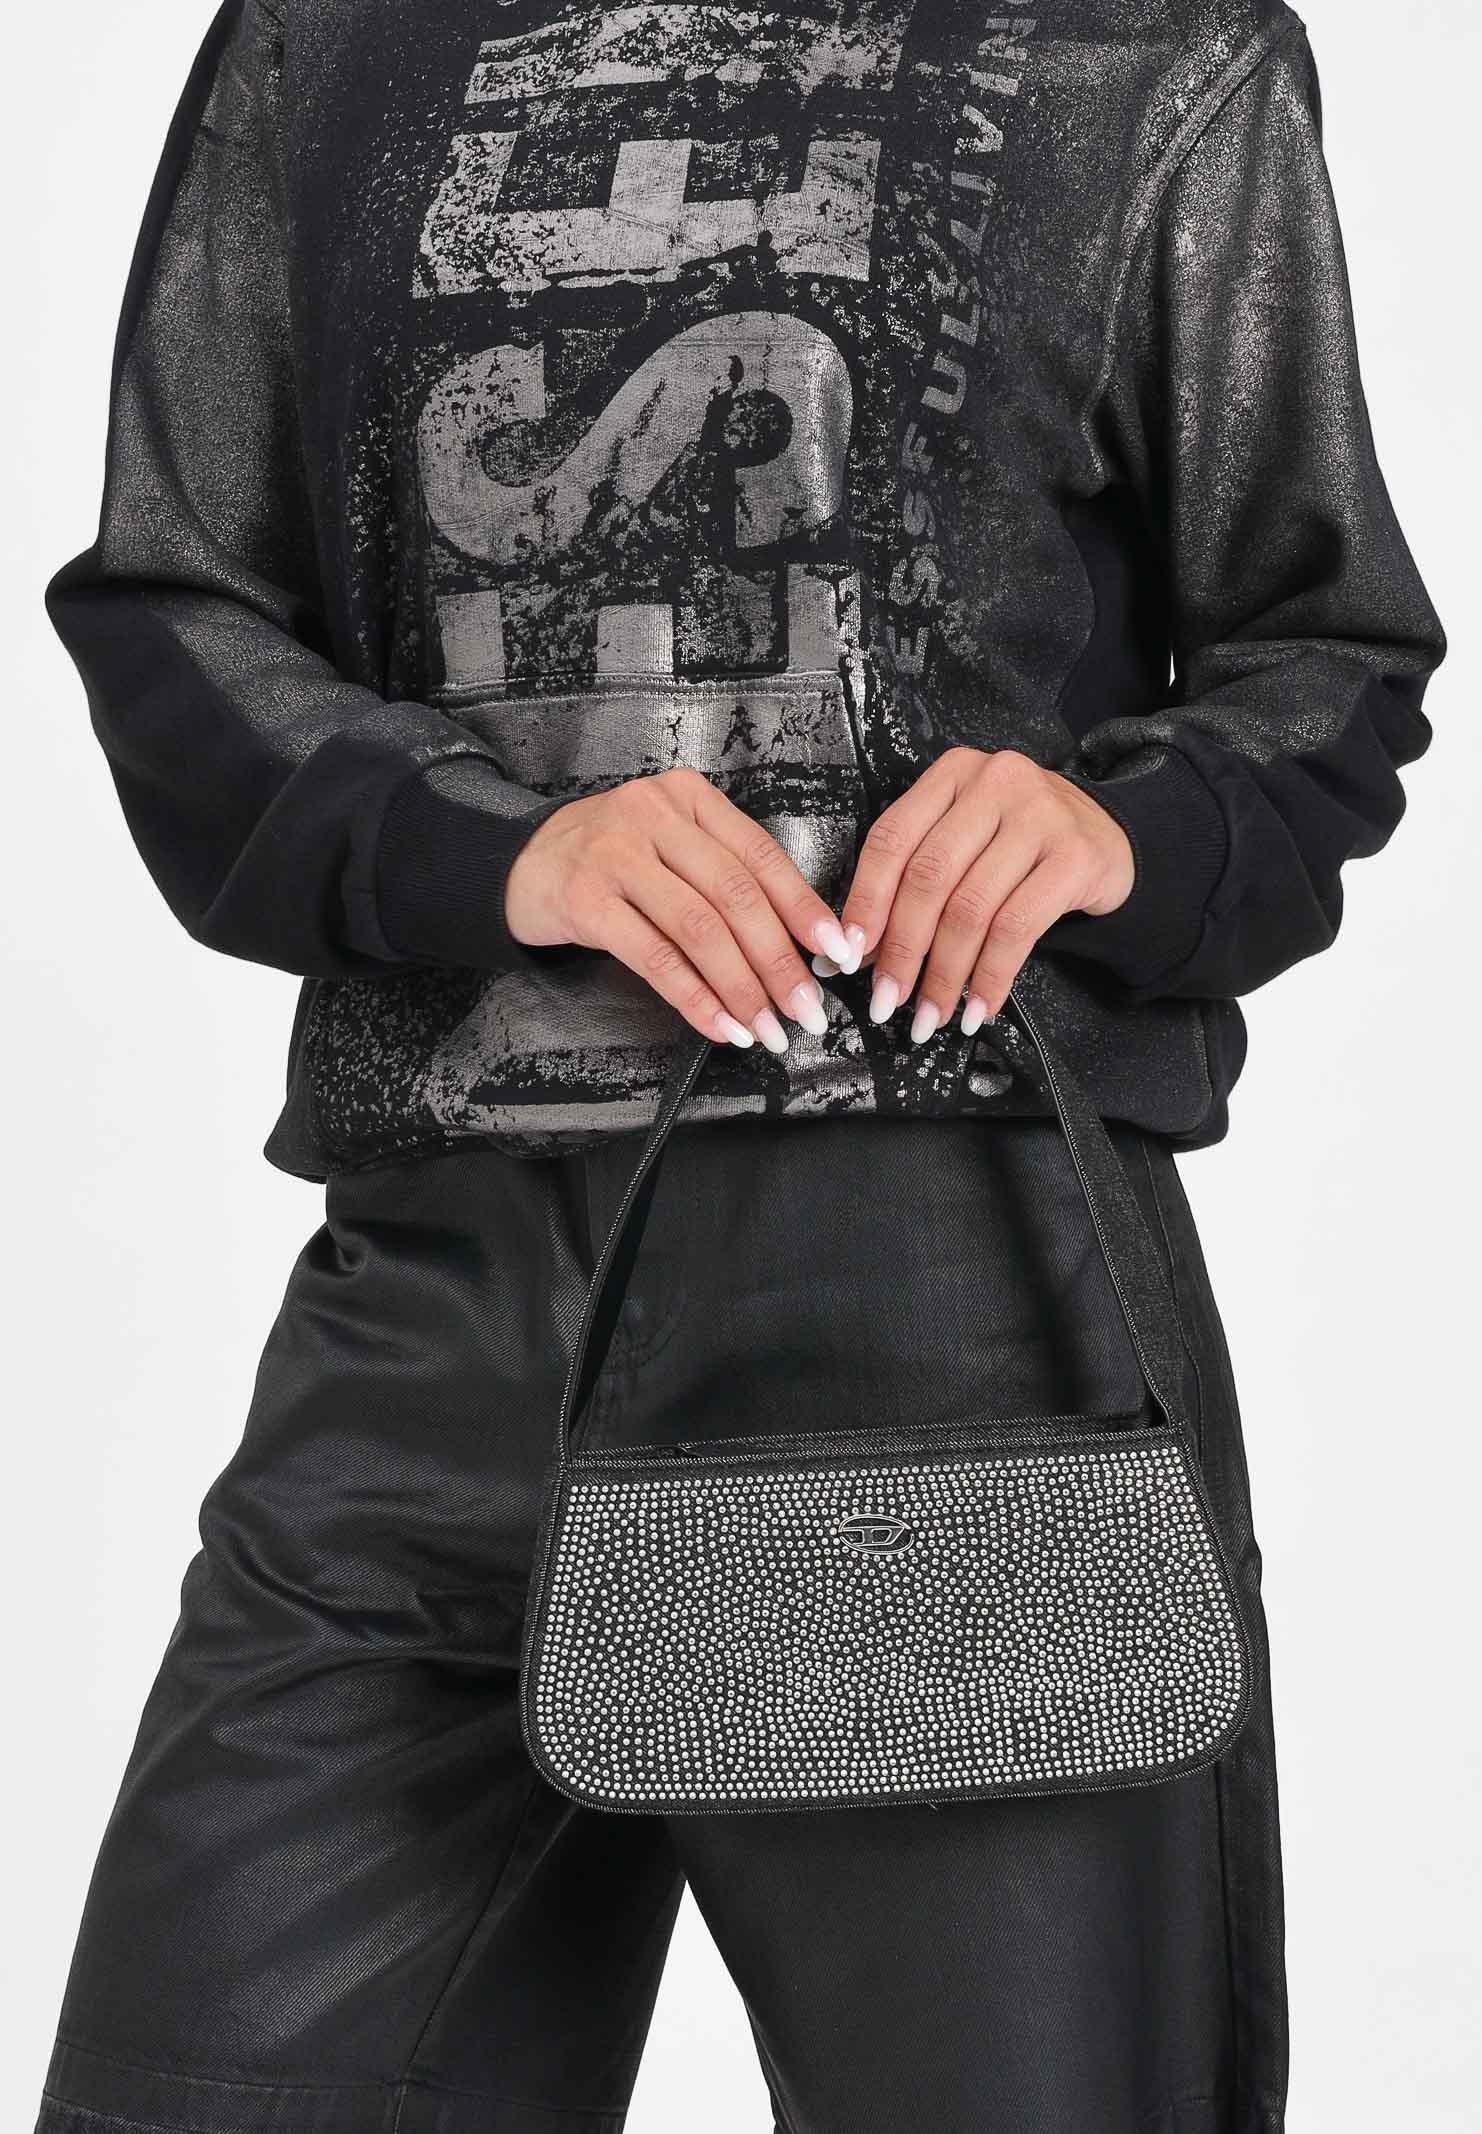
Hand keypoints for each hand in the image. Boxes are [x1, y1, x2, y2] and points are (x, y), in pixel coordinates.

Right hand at [503, 767, 859, 1052]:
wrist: (518, 863)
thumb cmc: (607, 860)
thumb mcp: (667, 844)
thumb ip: (722, 875)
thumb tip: (795, 944)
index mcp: (689, 798)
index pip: (761, 856)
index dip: (804, 908)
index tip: (836, 952)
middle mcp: (655, 816)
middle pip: (737, 896)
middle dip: (780, 961)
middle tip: (807, 1009)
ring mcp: (617, 855)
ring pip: (700, 929)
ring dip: (742, 987)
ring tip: (767, 1028)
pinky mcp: (587, 900)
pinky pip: (655, 958)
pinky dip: (695, 998)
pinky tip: (720, 1026)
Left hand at [814, 748, 1134, 1039]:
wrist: (1110, 839)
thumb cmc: (1022, 845)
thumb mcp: (967, 839)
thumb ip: (915, 877)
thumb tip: (857, 949)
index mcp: (952, 774)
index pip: (891, 840)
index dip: (865, 902)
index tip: (850, 954)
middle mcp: (995, 782)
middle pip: (928, 878)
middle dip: (902, 951)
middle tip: (886, 1000)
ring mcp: (1039, 815)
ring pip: (970, 909)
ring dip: (944, 975)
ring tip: (930, 1015)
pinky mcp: (1074, 856)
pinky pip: (1016, 929)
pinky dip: (991, 977)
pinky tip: (978, 1007)